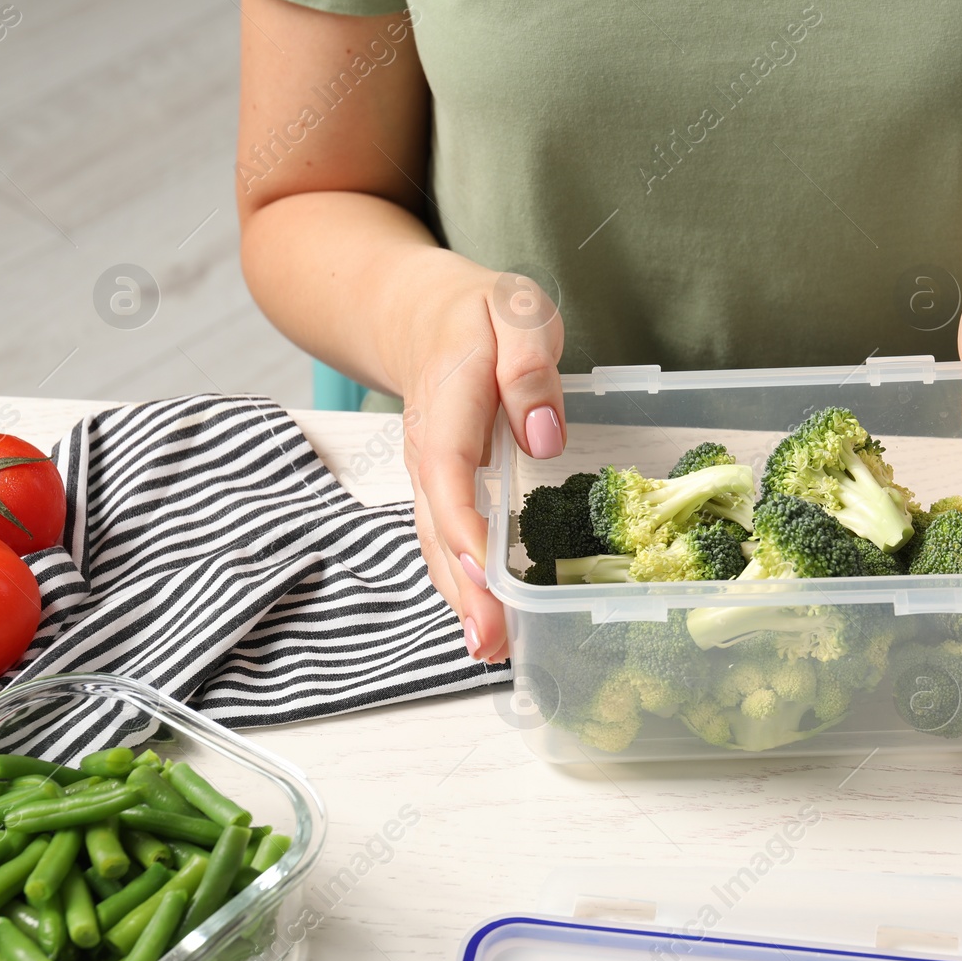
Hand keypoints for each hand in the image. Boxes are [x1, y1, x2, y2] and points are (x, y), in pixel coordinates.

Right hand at [382, 252, 565, 663]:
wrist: (418, 311)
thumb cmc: (480, 314)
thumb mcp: (517, 312)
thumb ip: (529, 367)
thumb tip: (543, 438)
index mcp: (448, 401)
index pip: (449, 470)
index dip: (464, 522)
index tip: (486, 568)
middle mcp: (426, 448)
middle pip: (438, 523)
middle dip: (462, 586)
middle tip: (489, 642)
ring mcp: (426, 474)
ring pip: (436, 541)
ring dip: (458, 597)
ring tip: (488, 649)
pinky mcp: (438, 488)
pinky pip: (444, 538)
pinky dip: (460, 581)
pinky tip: (484, 620)